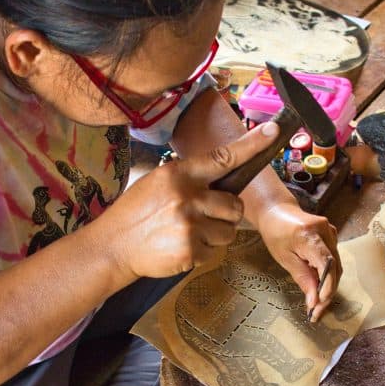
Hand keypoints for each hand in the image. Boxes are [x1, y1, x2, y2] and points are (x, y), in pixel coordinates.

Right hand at [104, 122, 279, 279]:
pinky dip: (201, 253)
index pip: (222, 157)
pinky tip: (180, 248)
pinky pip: (214, 252)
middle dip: (225, 214)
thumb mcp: (157, 183)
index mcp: (179, 174)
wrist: (113, 246)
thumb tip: (221, 177)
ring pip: (228, 231)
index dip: (250, 145)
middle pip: (235, 205)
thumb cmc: (137, 214)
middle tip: (202, 218)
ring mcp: (189, 224)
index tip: (271, 132)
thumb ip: (188, 179)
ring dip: (215, 235)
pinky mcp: (190, 249)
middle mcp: (187, 196)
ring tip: (188, 234)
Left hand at [257, 201, 340, 322]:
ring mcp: (331, 232)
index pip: (327, 262)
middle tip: (316, 312)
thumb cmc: (276, 234)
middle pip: (335, 267)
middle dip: (327, 292)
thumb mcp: (284, 258)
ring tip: (317, 305)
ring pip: (337, 265)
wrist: (278, 211)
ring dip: (329, 286)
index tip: (320, 303)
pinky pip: (334, 259)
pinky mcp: (333, 235)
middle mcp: (325, 231)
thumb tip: (314, 300)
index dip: (327, 285)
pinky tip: (318, 287)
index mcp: (309, 235)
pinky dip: (328, 275)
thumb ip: (302, 277)